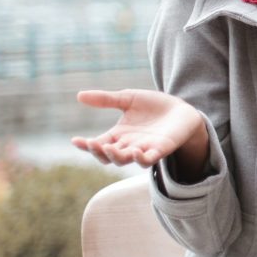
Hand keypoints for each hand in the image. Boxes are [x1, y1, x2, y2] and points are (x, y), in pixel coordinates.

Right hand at [71, 89, 207, 167]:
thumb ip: (106, 99)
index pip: (98, 144)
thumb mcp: (128, 98)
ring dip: (116, 156)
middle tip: (93, 143)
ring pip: (125, 160)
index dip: (86, 145)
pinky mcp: (160, 150)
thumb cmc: (153, 105)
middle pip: (108, 156)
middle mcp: (128, 145)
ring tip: (109, 147)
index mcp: (118, 135)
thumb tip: (79, 96)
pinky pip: (148, 160)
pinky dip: (141, 158)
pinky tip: (135, 151)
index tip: (75, 140)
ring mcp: (144, 149)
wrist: (181, 109)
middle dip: (98, 152)